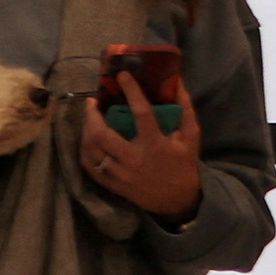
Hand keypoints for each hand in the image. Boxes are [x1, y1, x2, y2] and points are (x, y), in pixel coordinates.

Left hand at [77, 88, 204, 224]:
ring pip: (92, 150)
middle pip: (102, 134)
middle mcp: (135, 159)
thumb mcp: (191, 137)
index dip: (131, 91)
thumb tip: (177, 82)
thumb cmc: (184, 164)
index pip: (141, 114)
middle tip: (92, 102)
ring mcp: (121, 174)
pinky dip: (84, 151)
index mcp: (155, 145)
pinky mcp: (113, 185)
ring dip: (86, 131)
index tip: (122, 74)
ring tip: (89, 119)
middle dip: (91, 115)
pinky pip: (90, 166)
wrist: (179, 200)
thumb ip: (184, 110)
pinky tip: (87, 140)